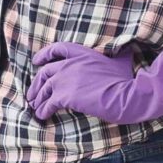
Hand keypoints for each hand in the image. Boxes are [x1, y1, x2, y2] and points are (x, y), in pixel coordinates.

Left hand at [24, 41, 162, 125]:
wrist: (125, 95)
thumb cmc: (125, 80)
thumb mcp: (121, 61)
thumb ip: (120, 53)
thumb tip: (128, 46)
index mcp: (81, 53)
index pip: (57, 49)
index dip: (44, 55)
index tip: (36, 61)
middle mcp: (69, 64)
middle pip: (44, 72)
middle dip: (36, 84)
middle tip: (33, 94)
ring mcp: (64, 79)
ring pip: (43, 88)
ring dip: (37, 99)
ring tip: (35, 107)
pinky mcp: (64, 96)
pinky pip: (47, 104)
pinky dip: (43, 110)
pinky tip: (42, 116)